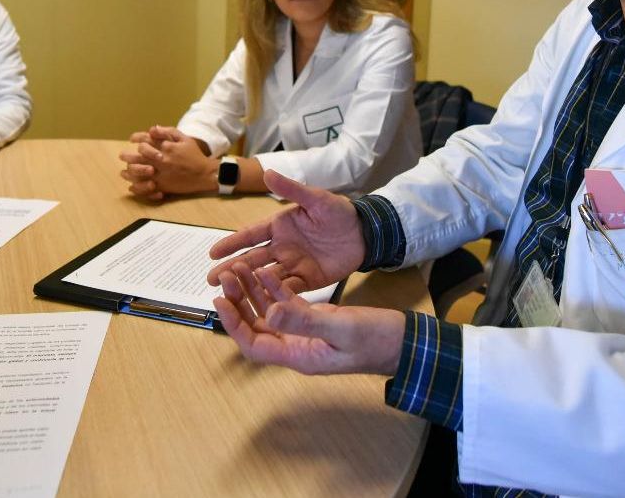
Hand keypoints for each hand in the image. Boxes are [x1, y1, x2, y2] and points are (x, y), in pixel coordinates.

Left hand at [118, 126, 212, 199]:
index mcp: (165, 147)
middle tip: (122, 156)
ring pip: (138, 173)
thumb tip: (153, 128)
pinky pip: (145, 187)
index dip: (136, 138)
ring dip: (129, 172)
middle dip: (127, 156)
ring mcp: (161, 174)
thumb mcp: (184, 139)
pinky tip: (132, 185)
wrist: (204, 174)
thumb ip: (168, 132)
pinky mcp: (163, 186)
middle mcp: (161, 160)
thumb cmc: (195, 155)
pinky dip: (137, 187)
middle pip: (137, 157)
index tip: (132, 139)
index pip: (145, 141)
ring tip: (124, 172)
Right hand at [206, 170, 364, 292]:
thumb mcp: (315, 199)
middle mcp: (281, 247)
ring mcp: (292, 264)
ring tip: (229, 295)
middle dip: (231, 270)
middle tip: (210, 280)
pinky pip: (287, 289)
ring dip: (248, 285)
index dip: (231, 243)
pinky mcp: (307, 279)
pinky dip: (275, 296)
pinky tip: (262, 304)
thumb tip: (266, 173)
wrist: (364, 233)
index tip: (211, 253)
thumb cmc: (339, 212)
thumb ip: (291, 189)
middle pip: (251, 260)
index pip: (249, 235)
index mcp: (278, 226)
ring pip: (265, 277)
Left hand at [214, 261, 403, 375]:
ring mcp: (307, 334)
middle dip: (239, 302)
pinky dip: (276, 288)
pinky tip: (267, 271)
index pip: (254, 344)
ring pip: (270, 313)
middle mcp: (298, 346)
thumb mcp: (340, 328)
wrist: (404, 341)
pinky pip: (289, 304)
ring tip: (239, 268)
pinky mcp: (318, 320)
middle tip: (226, 275)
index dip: (233, 324)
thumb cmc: (376, 340)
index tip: (219, 301)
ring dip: (253, 293)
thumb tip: (270, 311)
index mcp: (299, 355)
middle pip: (257, 326)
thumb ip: (305, 320)